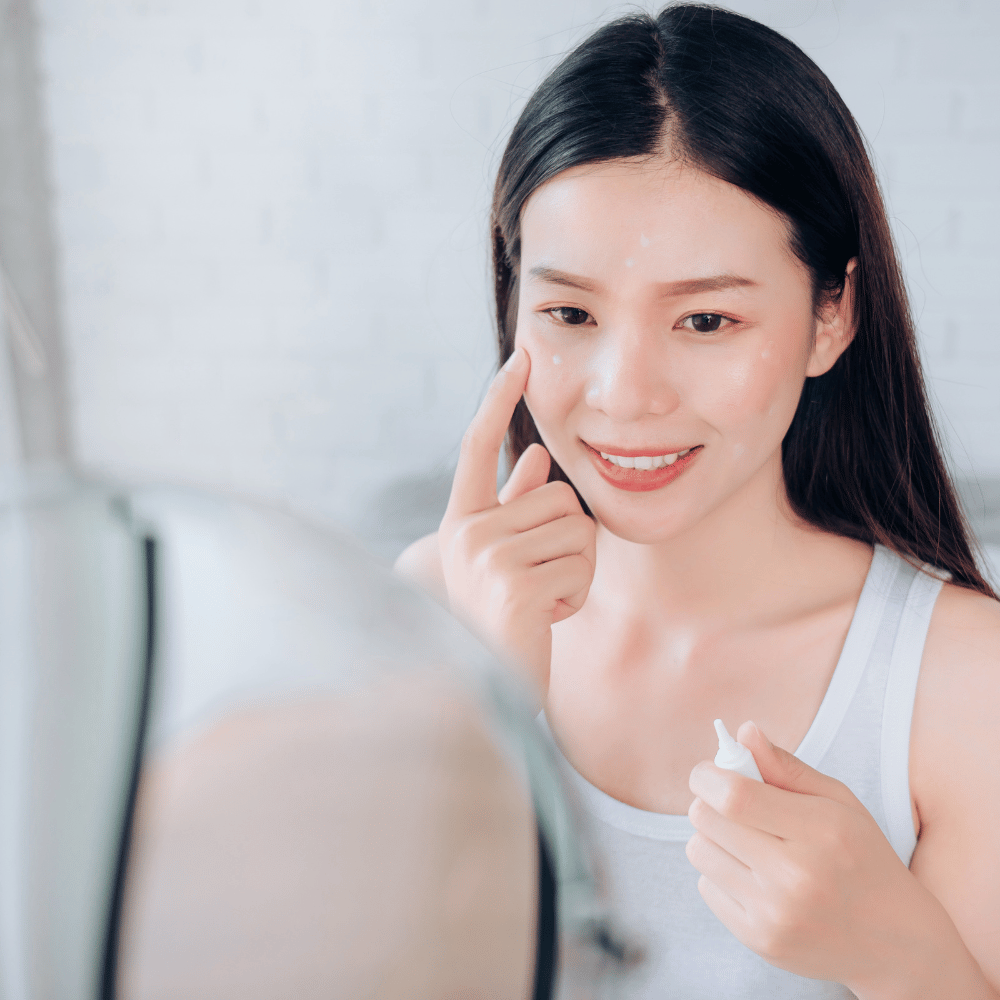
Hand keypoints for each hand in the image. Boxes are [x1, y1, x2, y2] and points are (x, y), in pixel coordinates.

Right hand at [439, 347, 595, 697]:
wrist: (489, 687)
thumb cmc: (501, 624)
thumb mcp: (503, 561)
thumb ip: (515, 508)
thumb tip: (537, 455)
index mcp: (459, 523)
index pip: (478, 447)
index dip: (499, 399)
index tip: (521, 356)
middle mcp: (465, 534)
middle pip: (558, 497)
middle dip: (568, 541)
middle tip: (539, 583)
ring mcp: (486, 559)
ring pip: (577, 530)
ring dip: (576, 570)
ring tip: (540, 602)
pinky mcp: (514, 586)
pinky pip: (581, 566)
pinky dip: (576, 595)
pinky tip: (545, 619)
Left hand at [685, 721, 930, 990]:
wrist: (896, 942)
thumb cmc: (863, 857)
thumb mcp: (838, 802)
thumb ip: (785, 766)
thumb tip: (743, 731)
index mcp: (820, 830)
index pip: (733, 796)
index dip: (707, 776)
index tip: (708, 772)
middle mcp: (795, 876)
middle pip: (707, 819)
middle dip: (709, 802)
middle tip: (732, 805)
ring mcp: (776, 914)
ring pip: (699, 851)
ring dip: (713, 838)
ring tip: (748, 843)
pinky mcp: (760, 941)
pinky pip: (706, 887)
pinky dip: (720, 875)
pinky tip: (755, 878)